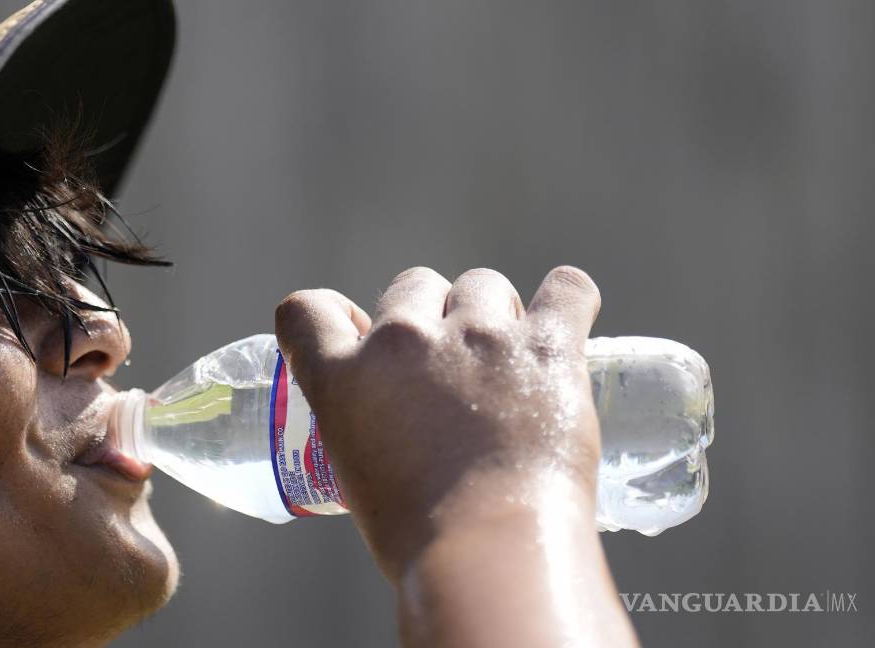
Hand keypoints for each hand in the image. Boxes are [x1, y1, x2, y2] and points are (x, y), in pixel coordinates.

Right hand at [275, 266, 601, 579]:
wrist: (489, 553)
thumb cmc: (420, 537)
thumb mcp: (356, 476)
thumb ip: (367, 425)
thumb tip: (398, 417)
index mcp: (344, 376)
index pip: (307, 310)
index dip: (334, 315)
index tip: (358, 333)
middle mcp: (404, 341)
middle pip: (414, 285)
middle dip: (431, 317)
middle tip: (452, 371)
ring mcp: (477, 337)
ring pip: (483, 285)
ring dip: (493, 314)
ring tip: (511, 364)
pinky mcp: (546, 347)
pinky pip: (566, 289)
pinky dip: (567, 298)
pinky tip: (567, 318)